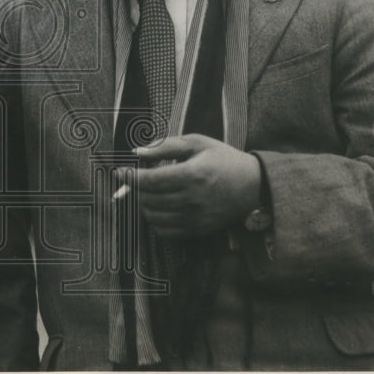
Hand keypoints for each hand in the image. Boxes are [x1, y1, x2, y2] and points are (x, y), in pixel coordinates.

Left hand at [131, 134, 261, 237]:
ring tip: (148, 191)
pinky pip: (164, 231)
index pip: (150, 180)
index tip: (120, 172)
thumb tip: (137, 152)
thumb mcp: (197, 143)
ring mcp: (195, 218)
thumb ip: (166, 145)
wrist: (254, 186)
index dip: (130, 177)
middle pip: (148, 199)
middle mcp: (192, 199)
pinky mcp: (197, 230)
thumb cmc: (223, 159)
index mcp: (192, 174)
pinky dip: (154, 220)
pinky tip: (158, 206)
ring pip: (153, 216)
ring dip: (143, 203)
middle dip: (136, 188)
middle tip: (137, 178)